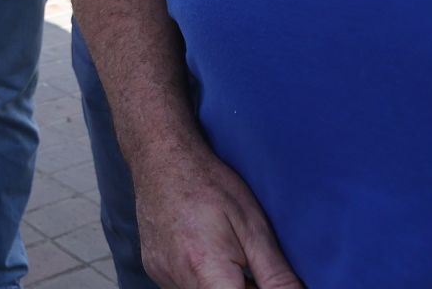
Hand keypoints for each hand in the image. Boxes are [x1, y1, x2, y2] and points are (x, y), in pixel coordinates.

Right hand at [134, 147, 299, 288]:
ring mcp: (162, 276)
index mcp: (205, 271)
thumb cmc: (208, 183)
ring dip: (225, 288)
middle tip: (253, 267)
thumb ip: (276, 275)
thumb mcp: (253, 226)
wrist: (160, 157)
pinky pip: (186, 288)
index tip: (264, 279)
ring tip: (232, 258)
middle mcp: (177, 279)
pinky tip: (209, 255)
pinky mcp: (155, 270)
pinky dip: (205, 281)